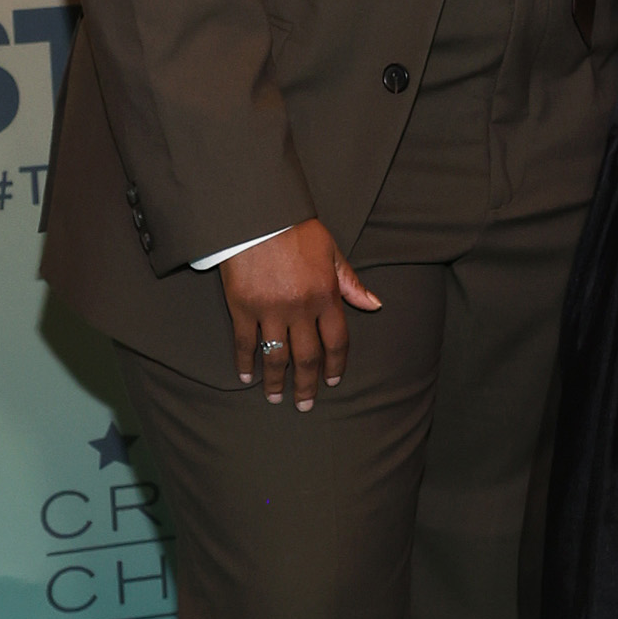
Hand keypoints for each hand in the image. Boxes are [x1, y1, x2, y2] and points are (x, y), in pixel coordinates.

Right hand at [221, 222, 380, 407]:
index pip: (336, 342)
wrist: (258, 213)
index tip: (333, 382)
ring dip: (277, 382)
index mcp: (326, 295)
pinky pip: (245, 343)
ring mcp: (270, 310)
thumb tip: (375, 305)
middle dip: (307, 385)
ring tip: (276, 399)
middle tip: (305, 405)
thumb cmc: (296, 229)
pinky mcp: (242, 307)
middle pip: (307, 357)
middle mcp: (301, 308)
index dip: (335, 366)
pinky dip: (245, 363)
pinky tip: (246, 377)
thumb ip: (350, 282)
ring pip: (276, 356)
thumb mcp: (331, 251)